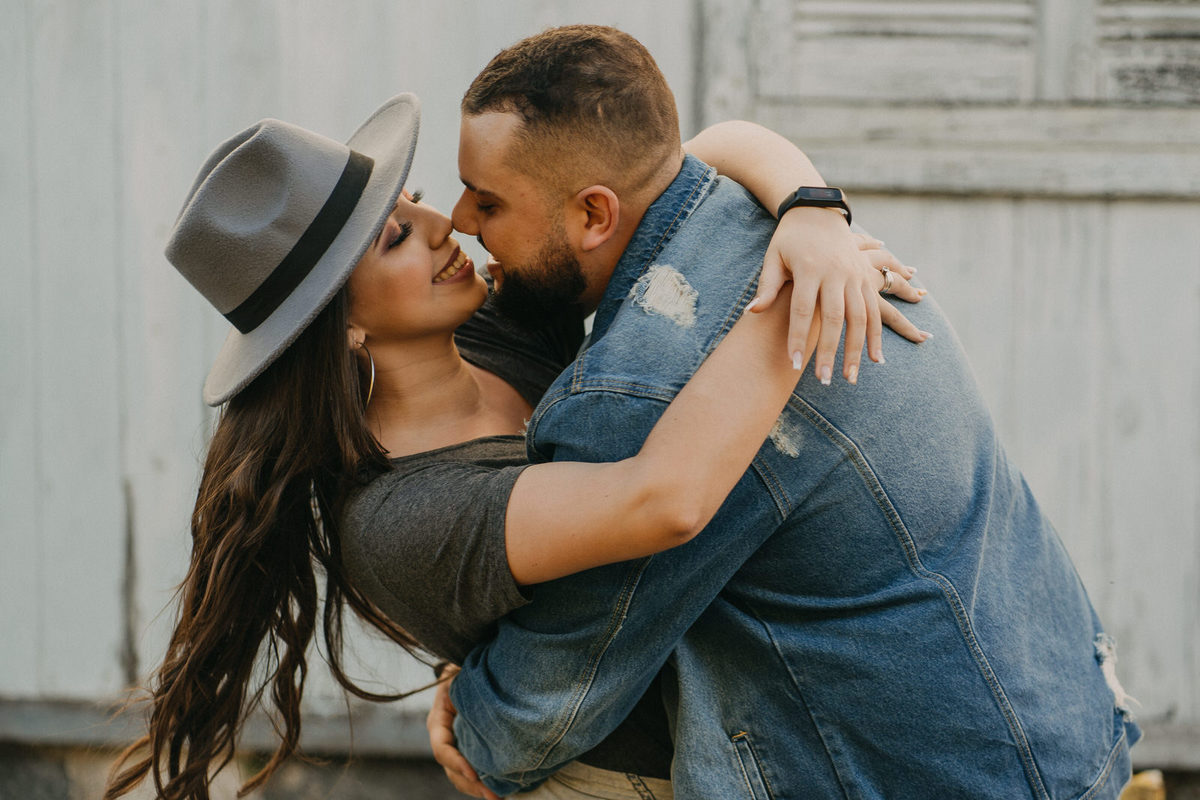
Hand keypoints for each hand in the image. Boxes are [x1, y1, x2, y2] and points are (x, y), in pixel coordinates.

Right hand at [427, 666, 500, 799]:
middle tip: (493, 796)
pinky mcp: (470, 750)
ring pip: (462, 776)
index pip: (442, 748)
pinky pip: (473, 771)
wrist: (467, 671)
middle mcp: (444, 738)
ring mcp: (457, 746)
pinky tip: (503, 789)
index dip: (456, 763)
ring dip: (478, 789)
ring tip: (499, 798)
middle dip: (471, 785)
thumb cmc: (464, 669)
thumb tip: (462, 674)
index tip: (475, 774)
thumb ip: (458, 677)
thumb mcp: (459, 671)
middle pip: (452, 770)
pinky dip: (484, 782)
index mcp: (438, 721)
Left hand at [750, 209, 927, 382]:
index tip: (793, 364)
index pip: (802, 309)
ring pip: (860, 318)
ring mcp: (855, 276)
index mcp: (809, 268)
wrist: (818, 213)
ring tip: (849, 378)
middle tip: (823, 380)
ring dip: (856, 350)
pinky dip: (876, 336)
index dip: (797, 337)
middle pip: (834, 318)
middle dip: (828, 351)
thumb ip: (766, 286)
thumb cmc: (789, 240)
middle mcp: (835, 273)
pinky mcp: (866, 279)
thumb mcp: (773, 257)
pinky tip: (874, 360)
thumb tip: (753, 312)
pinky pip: (875, 311)